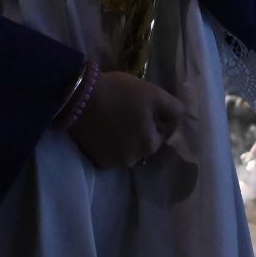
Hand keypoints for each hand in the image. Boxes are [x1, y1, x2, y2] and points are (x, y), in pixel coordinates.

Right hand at [67, 70, 183, 168]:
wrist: (77, 97)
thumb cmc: (119, 93)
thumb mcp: (154, 93)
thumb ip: (174, 107)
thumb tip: (178, 118)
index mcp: (150, 146)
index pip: (163, 130)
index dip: (155, 114)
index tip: (141, 101)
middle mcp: (133, 160)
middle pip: (145, 140)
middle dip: (141, 126)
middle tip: (128, 106)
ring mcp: (112, 163)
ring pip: (128, 146)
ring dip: (125, 134)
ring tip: (114, 115)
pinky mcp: (96, 159)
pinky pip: (111, 150)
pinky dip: (110, 140)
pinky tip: (103, 124)